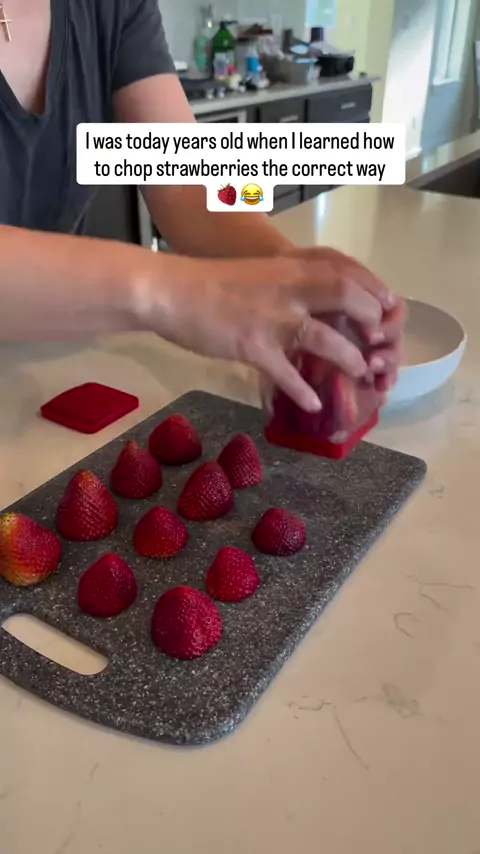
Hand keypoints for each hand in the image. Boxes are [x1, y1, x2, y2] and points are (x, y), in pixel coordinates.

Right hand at [144, 250, 401, 412]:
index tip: (386, 306)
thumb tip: (316, 302)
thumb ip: (291, 282)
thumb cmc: (212, 282)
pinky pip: (286, 373)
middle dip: (371, 319)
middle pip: (347, 295)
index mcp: (290, 265)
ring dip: (349, 358)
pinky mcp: (252, 345)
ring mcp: (271, 317)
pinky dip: (303, 391)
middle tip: (378, 342)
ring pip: (324, 338)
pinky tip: (314, 404)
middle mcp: (287, 287)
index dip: (373, 288)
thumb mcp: (261, 272)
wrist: (170, 290)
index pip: (346, 268)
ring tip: (361, 373)